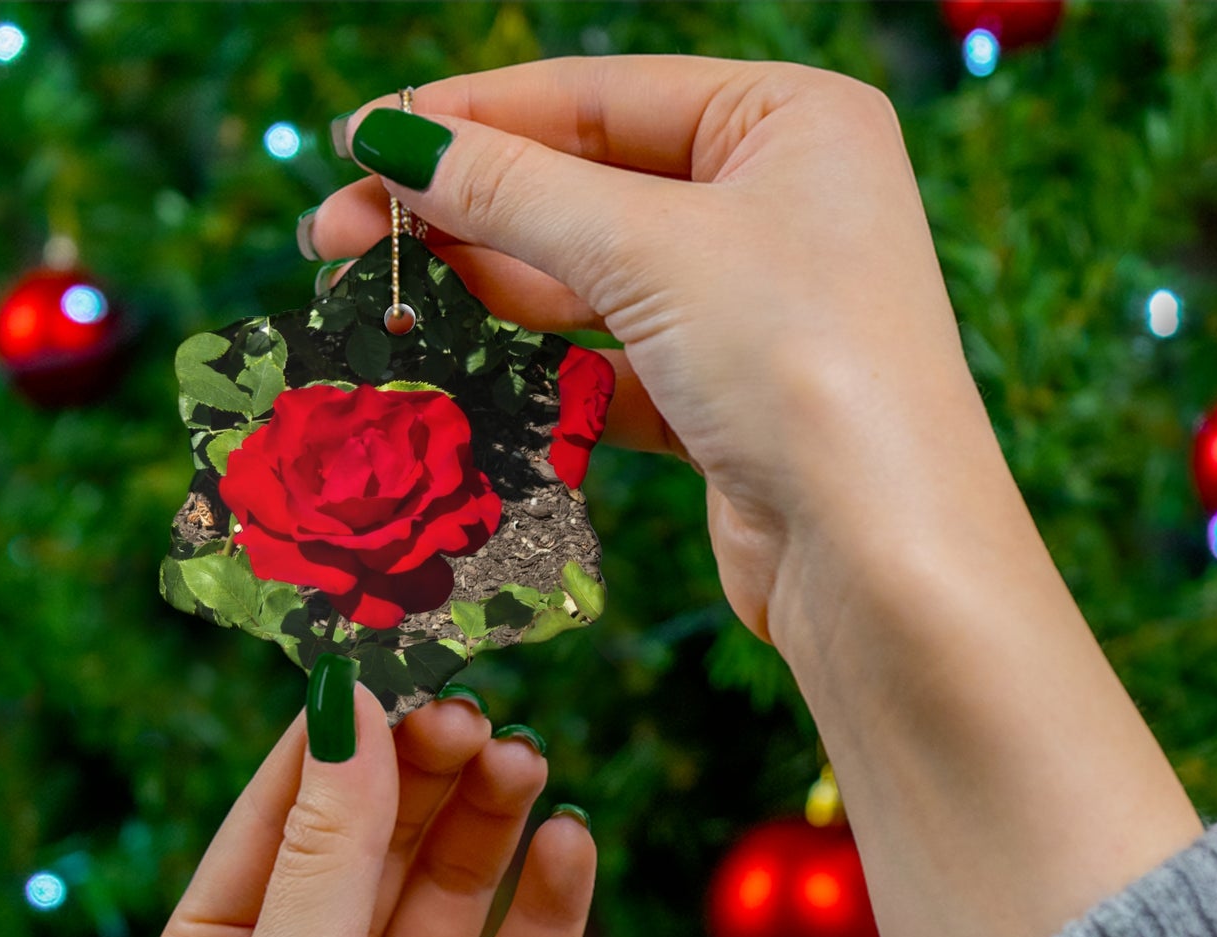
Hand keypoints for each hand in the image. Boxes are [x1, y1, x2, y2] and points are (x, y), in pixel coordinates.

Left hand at [140, 689, 593, 936]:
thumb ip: (326, 852)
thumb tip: (349, 705)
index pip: (284, 810)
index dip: (338, 733)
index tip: (394, 652)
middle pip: (380, 836)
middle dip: (425, 770)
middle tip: (475, 715)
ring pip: (456, 885)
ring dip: (490, 819)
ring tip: (526, 762)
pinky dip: (551, 902)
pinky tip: (572, 844)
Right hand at [309, 56, 995, 643]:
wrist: (880, 559)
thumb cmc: (800, 365)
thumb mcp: (649, 250)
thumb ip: (514, 191)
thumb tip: (390, 142)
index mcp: (790, 121)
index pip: (598, 97)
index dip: (469, 118)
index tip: (358, 142)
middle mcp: (778, 204)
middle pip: (586, 189)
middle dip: (462, 212)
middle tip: (336, 235)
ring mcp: (753, 309)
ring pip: (591, 282)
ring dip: (486, 291)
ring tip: (378, 297)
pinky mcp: (726, 402)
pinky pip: (612, 366)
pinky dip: (539, 370)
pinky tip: (457, 368)